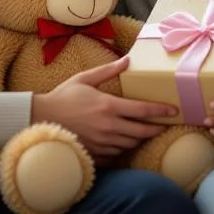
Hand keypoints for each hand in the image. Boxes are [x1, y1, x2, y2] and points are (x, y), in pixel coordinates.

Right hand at [32, 57, 175, 157]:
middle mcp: (108, 126)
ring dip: (141, 138)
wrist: (40, 119)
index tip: (173, 110)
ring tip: (146, 132)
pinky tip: (125, 141)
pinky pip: (117, 154)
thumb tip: (127, 59)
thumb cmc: (62, 97)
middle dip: (157, 129)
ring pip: (131, 144)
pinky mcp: (95, 153)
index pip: (143, 110)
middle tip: (165, 125)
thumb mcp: (84, 79)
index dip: (161, 111)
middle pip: (142, 131)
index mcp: (108, 106)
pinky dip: (124, 148)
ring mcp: (102, 142)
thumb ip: (108, 70)